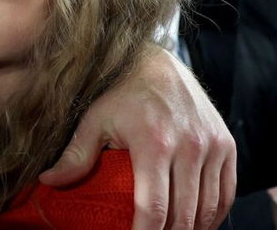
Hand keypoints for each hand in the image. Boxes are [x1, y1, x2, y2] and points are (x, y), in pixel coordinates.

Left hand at [39, 46, 235, 229]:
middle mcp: (189, 145)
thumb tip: (49, 180)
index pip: (155, 209)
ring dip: (192, 229)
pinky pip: (227, 192)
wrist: (157, 62)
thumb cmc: (121, 92)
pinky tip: (198, 224)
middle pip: (184, 214)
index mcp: (154, 143)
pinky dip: (215, 214)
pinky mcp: (226, 143)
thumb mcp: (94, 120)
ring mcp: (212, 145)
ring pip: (208, 207)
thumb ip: (76, 155)